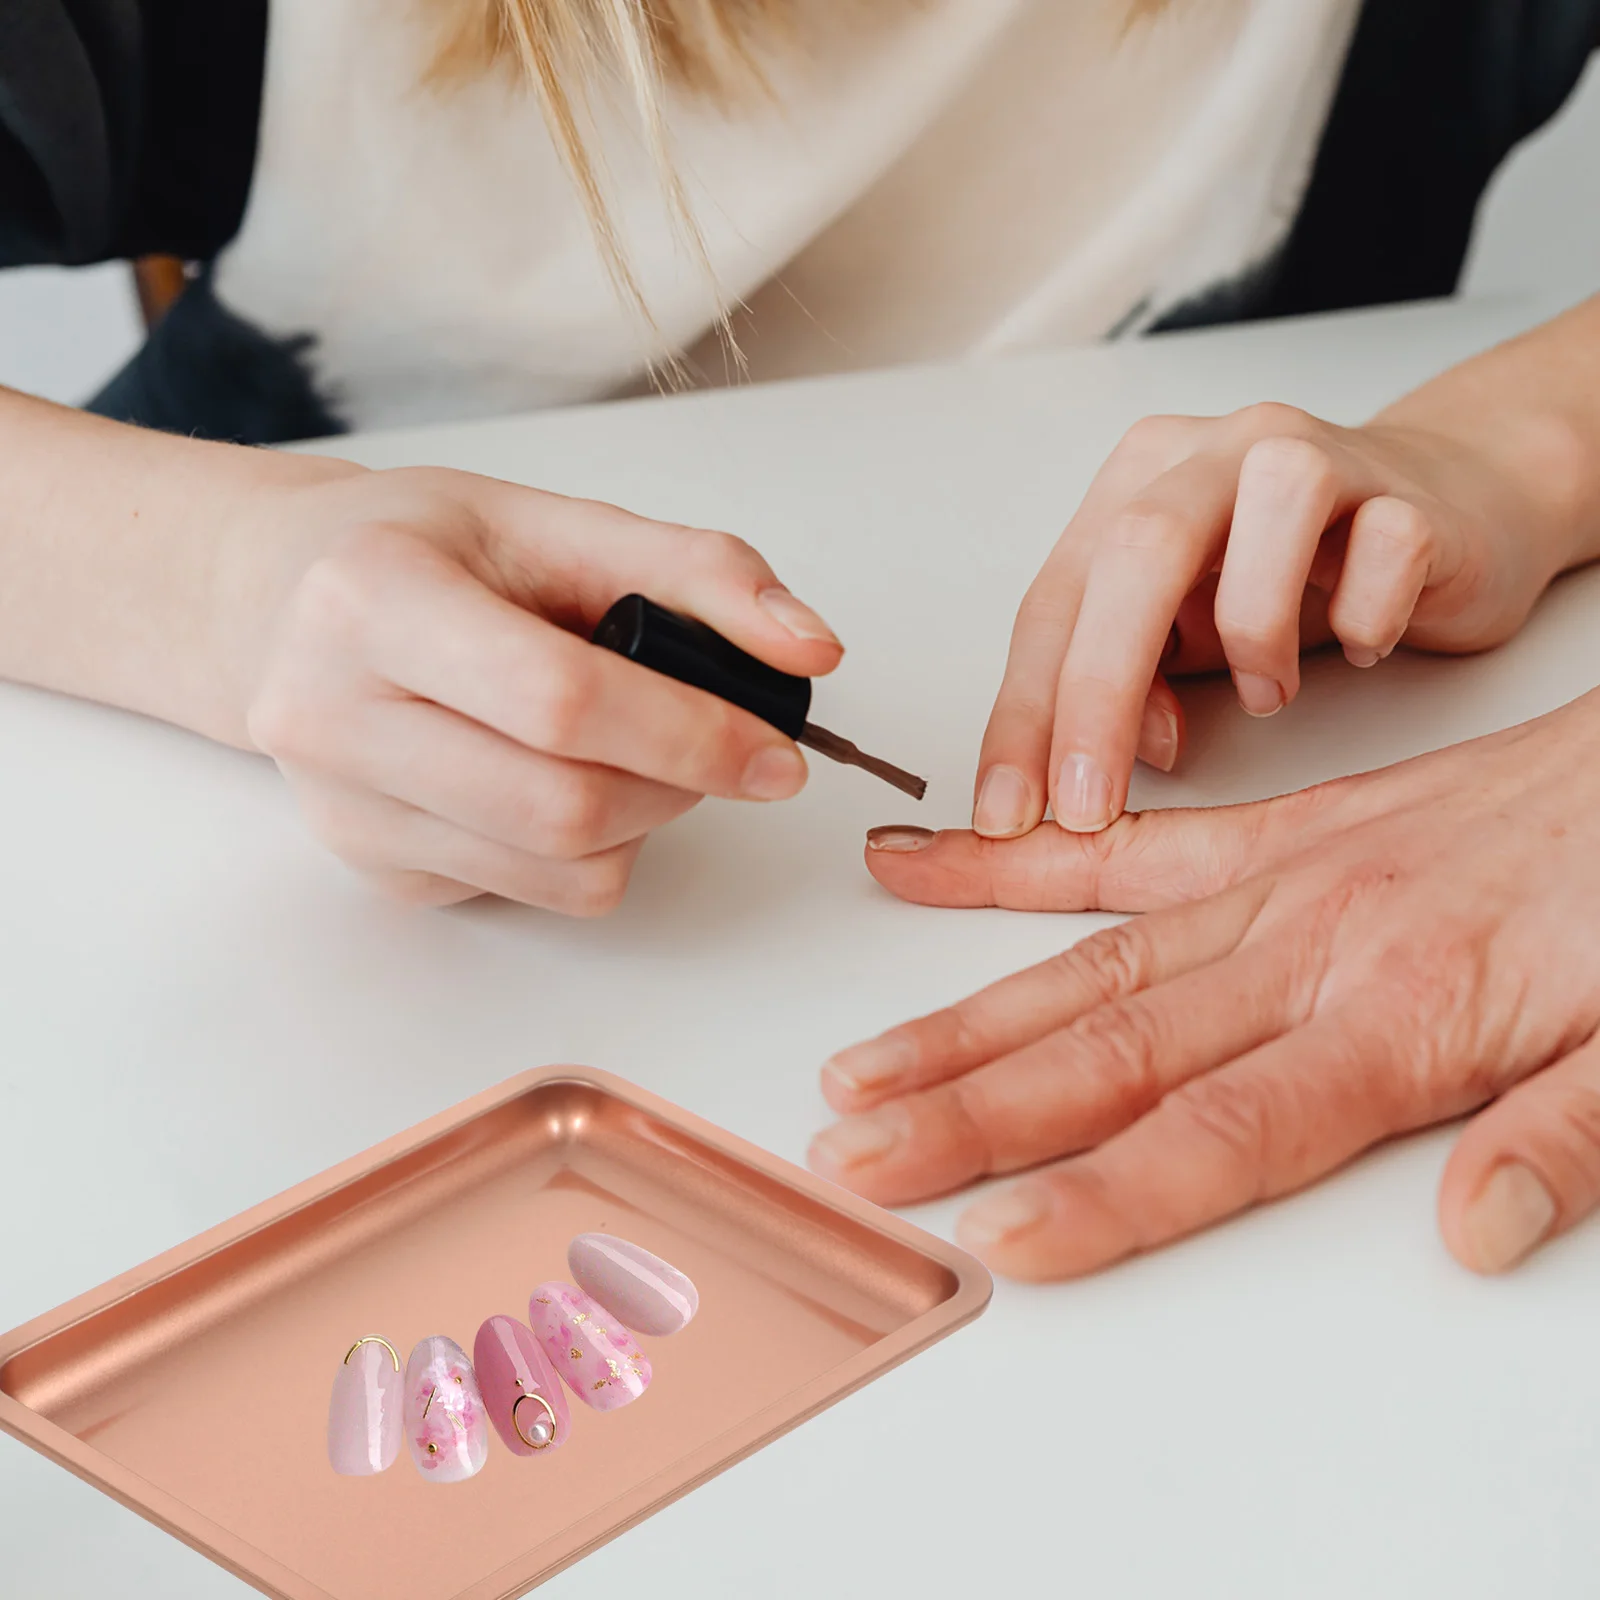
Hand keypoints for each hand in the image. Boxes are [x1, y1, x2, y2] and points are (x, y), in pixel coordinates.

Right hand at [227, 464, 841, 910]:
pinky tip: (563, 779)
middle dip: (679, 786)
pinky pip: (531, 893)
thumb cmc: (420, 551)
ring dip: (645, 821)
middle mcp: (330, 714)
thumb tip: (811, 647)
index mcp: (371, 597)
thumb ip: (695, 571)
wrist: (280, 603)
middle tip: (722, 749)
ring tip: (639, 753)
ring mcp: (345, 809)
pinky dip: (591, 850)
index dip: (690, 734)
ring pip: (557, 869)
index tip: (776, 750)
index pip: (560, 700)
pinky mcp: (373, 869)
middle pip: (563, 805)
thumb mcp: (552, 522)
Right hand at [811, 693, 1599, 1279]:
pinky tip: (926, 870)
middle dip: (975, 1114)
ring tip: (862, 1070)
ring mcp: (1277, 883)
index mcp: (1405, 1015)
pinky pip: (1128, 850)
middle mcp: (1312, 949)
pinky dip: (1018, 866)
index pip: (1224, 1129)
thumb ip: (1563, 1138)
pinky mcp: (1273, 834)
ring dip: (964, 1024)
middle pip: (1113, 1051)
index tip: (1001, 1235)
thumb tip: (1472, 1232)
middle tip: (861, 1158)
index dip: (1104, 1192)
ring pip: (1090, 964)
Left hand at [974, 397, 1592, 839]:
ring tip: (1269, 696)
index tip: (1006, 810)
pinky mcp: (1412, 491)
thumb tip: (1103, 758)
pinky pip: (1387, 545)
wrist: (1448, 509)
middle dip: (1097, 695)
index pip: (1055, 601)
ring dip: (1254, 637)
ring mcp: (1320, 455)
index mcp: (1137, 484)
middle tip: (1088, 806)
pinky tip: (1357, 646)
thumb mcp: (1187, 634)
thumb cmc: (1297, 574)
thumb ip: (1133, 682)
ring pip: (1268, 517)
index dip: (1022, 713)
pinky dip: (1363, 618)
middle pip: (1135, 554)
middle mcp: (1216, 453)